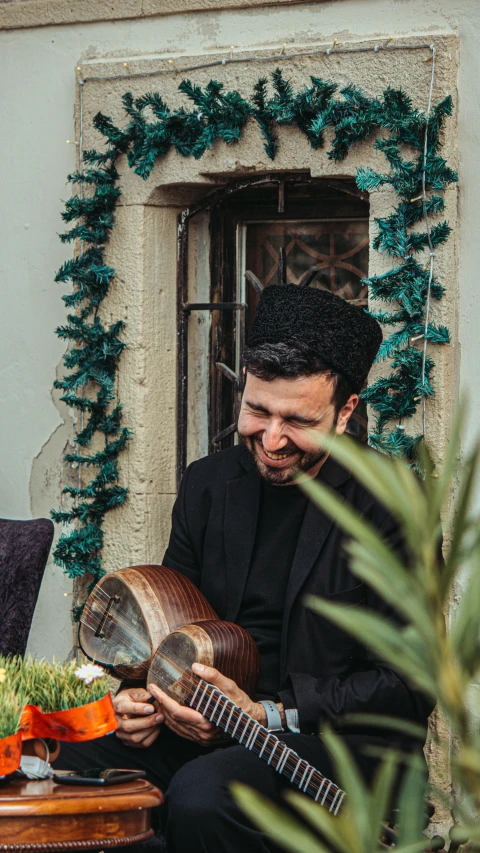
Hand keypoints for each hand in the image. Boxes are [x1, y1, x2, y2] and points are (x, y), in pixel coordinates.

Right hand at [113, 687, 163, 747]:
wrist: (126, 707)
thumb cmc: (131, 698)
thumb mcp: (135, 692)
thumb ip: (142, 695)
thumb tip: (151, 697)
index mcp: (115, 706)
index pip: (123, 708)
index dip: (138, 709)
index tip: (151, 708)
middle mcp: (115, 722)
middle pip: (128, 726)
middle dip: (146, 722)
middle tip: (160, 716)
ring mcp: (120, 733)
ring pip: (135, 737)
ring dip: (150, 729)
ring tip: (160, 720)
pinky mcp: (127, 741)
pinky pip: (141, 744)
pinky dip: (151, 736)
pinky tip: (157, 727)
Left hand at [147, 664, 278, 745]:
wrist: (253, 722)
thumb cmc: (241, 703)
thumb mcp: (229, 686)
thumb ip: (212, 676)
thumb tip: (195, 666)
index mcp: (207, 721)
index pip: (177, 712)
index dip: (163, 700)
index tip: (154, 688)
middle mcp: (202, 734)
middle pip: (173, 721)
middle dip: (160, 705)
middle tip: (152, 690)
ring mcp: (202, 739)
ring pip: (176, 729)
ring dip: (164, 714)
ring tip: (158, 699)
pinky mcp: (203, 740)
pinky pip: (182, 732)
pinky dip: (173, 722)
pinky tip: (170, 711)